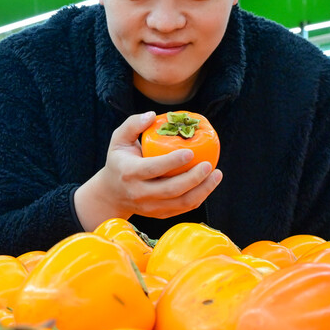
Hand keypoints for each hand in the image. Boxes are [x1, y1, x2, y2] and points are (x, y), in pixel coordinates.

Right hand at [74, 111, 222, 230]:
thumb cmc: (119, 161)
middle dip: (194, 178)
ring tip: (217, 175)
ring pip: (181, 203)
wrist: (111, 194)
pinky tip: (209, 184)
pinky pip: (183, 208)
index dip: (172, 162)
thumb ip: (133, 124)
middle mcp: (139, 193)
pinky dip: (199, 197)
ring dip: (203, 190)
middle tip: (210, 165)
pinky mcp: (159, 214)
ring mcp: (150, 207)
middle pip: (171, 189)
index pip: (152, 169)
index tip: (191, 152)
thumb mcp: (118, 140)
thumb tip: (153, 115)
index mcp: (129, 173)